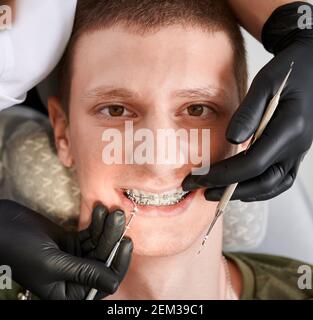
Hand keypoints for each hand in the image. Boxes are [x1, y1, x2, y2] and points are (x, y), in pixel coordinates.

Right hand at [0, 200, 132, 299]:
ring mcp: (74, 258)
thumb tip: (114, 283)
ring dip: (107, 227)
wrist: (1, 225)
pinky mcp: (72, 241)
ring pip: (100, 244)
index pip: (103, 283)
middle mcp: (74, 277)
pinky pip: (91, 234)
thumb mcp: (52, 264)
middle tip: (118, 216)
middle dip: (113, 238)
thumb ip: (84, 273)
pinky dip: (96, 222)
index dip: (118, 264)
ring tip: (111, 210)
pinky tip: (100, 210)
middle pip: (104, 259)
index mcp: (68, 292)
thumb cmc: (18, 249)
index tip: (126, 242)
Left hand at [183, 2, 312, 201]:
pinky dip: (259, 189)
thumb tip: (231, 140)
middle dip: (229, 190)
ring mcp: (298, 152)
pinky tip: (240, 188)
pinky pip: (279, 180)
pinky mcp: (295, 152)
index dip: (224, 175)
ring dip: (243, 193)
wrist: (311, 67)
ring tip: (216, 193)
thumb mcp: (265, 83)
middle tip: (201, 191)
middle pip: (262, 182)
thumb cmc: (287, 71)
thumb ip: (248, 113)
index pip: (253, 164)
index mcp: (290, 129)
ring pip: (272, 186)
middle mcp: (297, 146)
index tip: (199, 177)